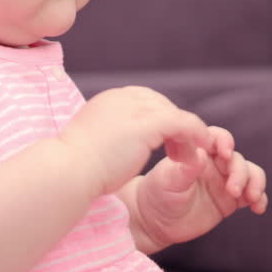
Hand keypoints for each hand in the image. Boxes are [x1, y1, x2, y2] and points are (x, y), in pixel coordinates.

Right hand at [59, 86, 212, 195]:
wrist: (67, 172)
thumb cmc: (75, 168)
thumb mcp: (94, 142)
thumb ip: (110, 135)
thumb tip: (121, 144)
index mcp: (108, 100)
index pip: (144, 101)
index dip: (159, 119)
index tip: (166, 141)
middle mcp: (122, 98)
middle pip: (161, 104)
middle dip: (174, 126)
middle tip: (181, 149)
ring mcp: (135, 108)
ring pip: (173, 114)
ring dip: (186, 133)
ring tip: (191, 154)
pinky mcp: (147, 124)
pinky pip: (182, 123)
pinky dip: (196, 133)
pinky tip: (203, 147)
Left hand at [131, 126, 268, 251]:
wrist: (156, 220)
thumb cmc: (158, 194)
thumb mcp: (167, 181)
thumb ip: (185, 169)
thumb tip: (203, 155)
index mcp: (199, 152)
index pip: (217, 138)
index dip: (225, 142)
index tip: (225, 153)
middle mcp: (215, 163)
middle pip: (237, 159)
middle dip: (240, 172)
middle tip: (233, 189)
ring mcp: (225, 181)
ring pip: (250, 174)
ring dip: (255, 183)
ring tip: (251, 198)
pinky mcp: (231, 200)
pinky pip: (252, 195)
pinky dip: (259, 198)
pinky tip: (258, 208)